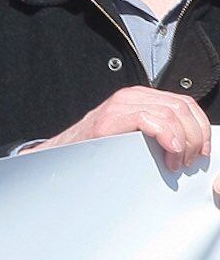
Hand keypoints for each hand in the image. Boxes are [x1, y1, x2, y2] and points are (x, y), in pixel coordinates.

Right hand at [29, 87, 210, 171]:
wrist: (58, 157)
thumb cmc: (94, 152)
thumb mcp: (131, 136)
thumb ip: (156, 131)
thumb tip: (190, 145)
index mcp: (139, 99)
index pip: (184, 104)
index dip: (200, 127)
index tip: (201, 151)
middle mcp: (131, 97)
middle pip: (182, 108)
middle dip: (195, 137)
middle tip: (189, 161)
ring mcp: (120, 105)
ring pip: (171, 113)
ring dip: (183, 141)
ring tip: (176, 162)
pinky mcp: (111, 119)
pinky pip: (150, 119)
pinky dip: (167, 135)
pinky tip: (169, 151)